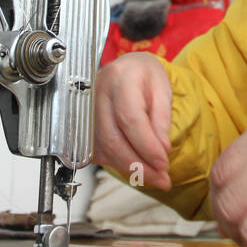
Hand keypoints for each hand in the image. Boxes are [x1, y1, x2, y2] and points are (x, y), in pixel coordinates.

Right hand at [92, 53, 172, 188]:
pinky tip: (135, 166)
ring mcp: (86, 109)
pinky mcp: (83, 125)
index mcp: (120, 77)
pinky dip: (117, 164)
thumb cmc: (145, 76)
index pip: (130, 118)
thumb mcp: (163, 89)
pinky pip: (98, 152)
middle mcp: (97, 93)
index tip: (163, 162)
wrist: (127, 69)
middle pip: (113, 138)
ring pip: (104, 149)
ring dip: (129, 169)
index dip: (147, 145)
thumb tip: (161, 149)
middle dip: (139, 165)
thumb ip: (162, 118)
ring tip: (152, 176)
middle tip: (161, 177)